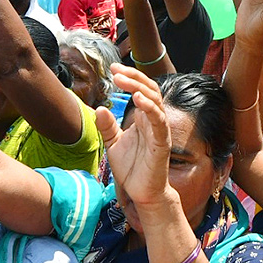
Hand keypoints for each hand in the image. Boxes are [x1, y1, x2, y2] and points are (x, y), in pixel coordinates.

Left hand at [102, 65, 171, 208]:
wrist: (141, 193)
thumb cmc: (132, 168)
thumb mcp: (113, 144)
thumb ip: (107, 126)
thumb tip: (99, 108)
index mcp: (143, 119)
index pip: (141, 90)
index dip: (129, 78)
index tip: (113, 69)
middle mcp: (153, 121)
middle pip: (150, 89)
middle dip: (133, 77)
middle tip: (115, 70)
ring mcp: (159, 131)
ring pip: (155, 101)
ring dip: (139, 87)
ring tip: (123, 80)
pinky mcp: (162, 143)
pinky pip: (159, 121)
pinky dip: (150, 108)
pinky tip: (138, 99)